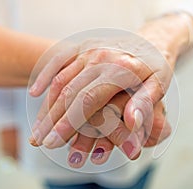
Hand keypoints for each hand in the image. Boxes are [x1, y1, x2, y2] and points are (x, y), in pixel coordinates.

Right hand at [28, 13, 192, 163]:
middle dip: (51, 119)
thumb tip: (131, 122)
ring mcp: (89, 51)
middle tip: (37, 141)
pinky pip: (58, 60)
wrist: (152, 41)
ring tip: (36, 127)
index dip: (68, 123)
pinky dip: (45, 76)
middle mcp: (99, 58)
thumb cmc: (156, 67)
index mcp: (119, 70)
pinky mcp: (83, 47)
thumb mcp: (158, 85)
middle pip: (68, 92)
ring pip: (60, 79)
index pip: (87, 100)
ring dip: (46, 105)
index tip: (52, 143)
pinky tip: (34, 92)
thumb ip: (144, 103)